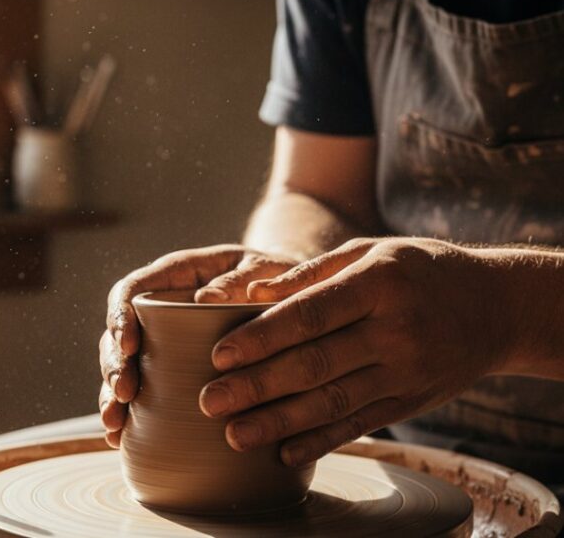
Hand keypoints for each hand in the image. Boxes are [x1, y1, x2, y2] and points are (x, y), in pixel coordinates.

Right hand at [99, 244, 297, 446]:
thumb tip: (206, 298)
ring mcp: (161, 339)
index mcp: (175, 274)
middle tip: (123, 394)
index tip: (129, 345)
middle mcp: (159, 307)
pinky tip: (119, 438)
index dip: (121, 316)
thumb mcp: (263, 269)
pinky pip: (140, 390)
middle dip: (114, 365)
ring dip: (111, 394)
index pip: (131, 289)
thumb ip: (239, 278)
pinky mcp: (169, 369)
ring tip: (114, 424)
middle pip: (118, 332)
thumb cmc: (274, 276)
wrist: (289, 295)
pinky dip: (126, 414)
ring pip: (122, 364)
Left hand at [199, 238, 523, 465]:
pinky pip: (360, 425)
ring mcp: (405, 372)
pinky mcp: (409, 401)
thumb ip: (311, 273)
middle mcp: (394, 332)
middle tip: (209, 401)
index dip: (262, 337)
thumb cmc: (419, 269)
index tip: (219, 354)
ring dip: (279, 423)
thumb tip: (251, 291)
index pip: (309, 314)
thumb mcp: (371, 252)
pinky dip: (320, 441)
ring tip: (234, 435)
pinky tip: (284, 453)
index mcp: (378, 285)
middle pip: (315, 365)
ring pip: (333, 403)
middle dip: (257, 386)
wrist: (495, 307)